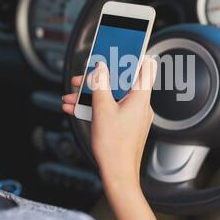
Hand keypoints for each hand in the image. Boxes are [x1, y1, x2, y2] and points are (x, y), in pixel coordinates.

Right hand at [62, 57, 157, 219]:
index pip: (145, 68)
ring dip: (93, 94)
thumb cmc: (114, 147)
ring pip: (114, 96)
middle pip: (122, 82)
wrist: (117, 174)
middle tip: (84, 77)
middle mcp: (141, 105)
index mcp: (140, 98)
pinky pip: (113, 109)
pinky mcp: (127, 124)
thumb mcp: (102, 110)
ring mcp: (134, 116)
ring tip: (74, 96)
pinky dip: (97, 107)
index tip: (128, 45)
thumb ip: (101, 85)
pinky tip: (78, 108)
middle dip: (101, 78)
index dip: (136, 55)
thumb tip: (101, 68)